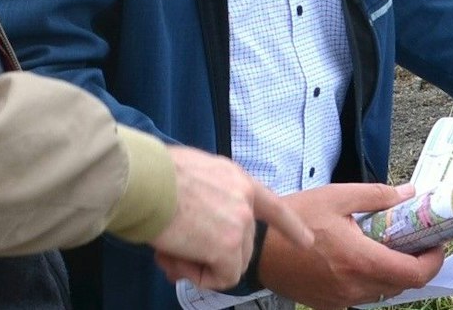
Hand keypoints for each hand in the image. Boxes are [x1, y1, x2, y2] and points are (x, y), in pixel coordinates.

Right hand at [147, 146, 313, 290]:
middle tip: (174, 253)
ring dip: (199, 267)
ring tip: (171, 253)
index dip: (290, 226)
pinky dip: (199, 278)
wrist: (146, 182)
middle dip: (209, 255)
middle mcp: (244, 199)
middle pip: (242, 244)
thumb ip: (208, 197)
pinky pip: (222, 278)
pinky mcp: (227, 247)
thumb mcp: (194, 175)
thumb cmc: (155, 176)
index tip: (306, 243)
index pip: (272, 206)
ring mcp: (239, 223)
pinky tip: (177, 261)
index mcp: (237, 178)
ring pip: (231, 264)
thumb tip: (194, 228)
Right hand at [259, 182, 444, 309]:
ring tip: (386, 245)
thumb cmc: (295, 218)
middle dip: (414, 264)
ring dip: (392, 272)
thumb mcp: (338, 197)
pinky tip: (361, 258)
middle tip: (413, 238)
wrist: (256, 248)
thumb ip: (377, 196)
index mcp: (360, 261)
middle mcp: (354, 287)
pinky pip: (361, 296)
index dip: (433, 261)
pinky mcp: (328, 304)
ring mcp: (341, 300)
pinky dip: (370, 280)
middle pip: (401, 284)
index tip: (436, 243)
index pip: (414, 274)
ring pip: (382, 292)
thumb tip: (408, 193)